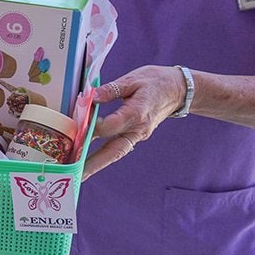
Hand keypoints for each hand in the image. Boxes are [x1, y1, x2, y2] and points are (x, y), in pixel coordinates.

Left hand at [82, 65, 186, 179]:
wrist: (178, 90)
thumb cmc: (156, 81)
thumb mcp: (133, 79)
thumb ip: (111, 88)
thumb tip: (92, 95)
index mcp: (137, 113)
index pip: (111, 125)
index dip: (93, 126)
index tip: (76, 124)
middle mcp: (138, 129)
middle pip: (114, 150)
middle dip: (95, 163)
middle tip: (77, 175)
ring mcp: (139, 135)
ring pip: (116, 152)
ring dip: (98, 164)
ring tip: (80, 173)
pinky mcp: (137, 136)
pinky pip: (119, 148)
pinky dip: (105, 155)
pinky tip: (91, 160)